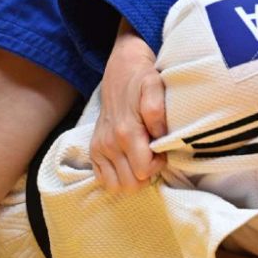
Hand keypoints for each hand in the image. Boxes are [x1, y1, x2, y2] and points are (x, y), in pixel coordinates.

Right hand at [91, 19, 166, 193]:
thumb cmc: (142, 80)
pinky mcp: (94, 150)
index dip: (158, 165)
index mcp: (126, 132)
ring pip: (117, 186)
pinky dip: (118, 176)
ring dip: (133, 177)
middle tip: (154, 156)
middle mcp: (109, 144)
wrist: (121, 71)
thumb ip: (156, 109)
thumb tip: (159, 135)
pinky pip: (103, 179)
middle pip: (130, 183)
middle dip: (147, 174)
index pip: (143, 171)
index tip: (162, 150)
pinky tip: (129, 161)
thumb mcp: (154, 86)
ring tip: (143, 159)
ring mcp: (99, 148)